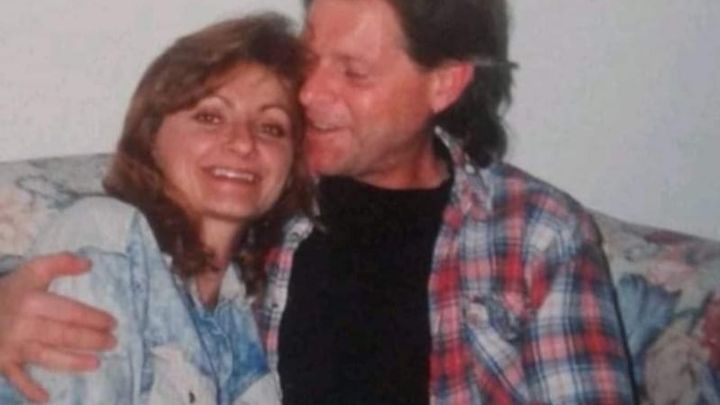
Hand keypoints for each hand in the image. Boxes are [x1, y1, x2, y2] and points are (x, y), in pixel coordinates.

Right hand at [0, 253, 116, 401]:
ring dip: (72, 362)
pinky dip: (30, 389)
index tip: (113, 323)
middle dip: (91, 340)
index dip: (93, 318)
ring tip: (95, 364)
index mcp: (32, 302)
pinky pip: (17, 378)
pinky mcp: (2, 361)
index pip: (70, 312)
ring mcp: (12, 346)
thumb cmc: (9, 291)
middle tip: (112, 343)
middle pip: (63, 335)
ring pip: (46, 357)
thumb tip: (89, 264)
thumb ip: (60, 263)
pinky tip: (46, 397)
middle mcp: (23, 326)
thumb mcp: (32, 270)